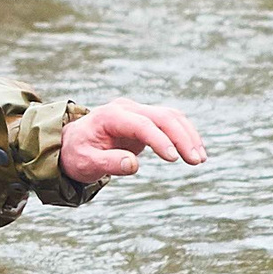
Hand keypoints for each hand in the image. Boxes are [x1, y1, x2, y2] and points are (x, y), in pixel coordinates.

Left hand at [59, 98, 207, 183]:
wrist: (72, 143)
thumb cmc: (77, 154)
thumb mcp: (86, 163)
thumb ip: (108, 163)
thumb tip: (133, 165)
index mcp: (110, 116)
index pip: (142, 124)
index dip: (160, 140)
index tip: (173, 158)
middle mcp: (127, 108)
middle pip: (162, 117)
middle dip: (182, 138)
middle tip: (196, 161)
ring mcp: (137, 111)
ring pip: (171, 117)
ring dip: (188, 136)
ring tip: (200, 159)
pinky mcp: (146, 119)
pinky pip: (171, 122)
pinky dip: (185, 135)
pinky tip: (195, 151)